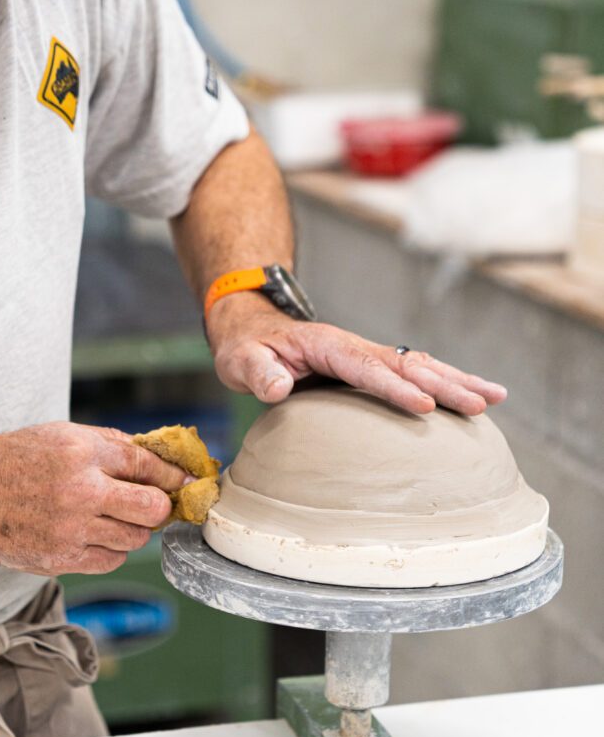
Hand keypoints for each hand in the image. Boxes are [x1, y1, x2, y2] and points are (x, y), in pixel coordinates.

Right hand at [0, 422, 188, 574]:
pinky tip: (98, 535)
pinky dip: (113, 549)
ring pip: (136, 537)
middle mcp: (80, 490)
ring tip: (116, 518)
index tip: (184, 482)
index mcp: (81, 453)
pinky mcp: (62, 559)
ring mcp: (71, 528)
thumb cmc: (14, 462)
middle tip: (154, 504)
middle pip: (152, 507)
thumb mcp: (60, 435)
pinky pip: (112, 560)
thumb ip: (109, 445)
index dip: (172, 475)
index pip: (146, 465)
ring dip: (135, 529)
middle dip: (160, 506)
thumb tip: (154, 456)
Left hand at [207, 294, 506, 415]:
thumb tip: (278, 387)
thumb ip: (258, 372)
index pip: (367, 369)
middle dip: (445, 385)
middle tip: (480, 405)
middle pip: (408, 365)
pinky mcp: (372, 366)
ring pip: (421, 366)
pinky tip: (473, 396)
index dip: (396, 389)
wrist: (253, 328)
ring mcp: (368, 355)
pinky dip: (447, 381)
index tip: (424, 407)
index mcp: (327, 345)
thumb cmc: (247, 349)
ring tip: (496, 398)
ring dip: (458, 380)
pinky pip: (415, 372)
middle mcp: (355, 346)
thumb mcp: (239, 361)